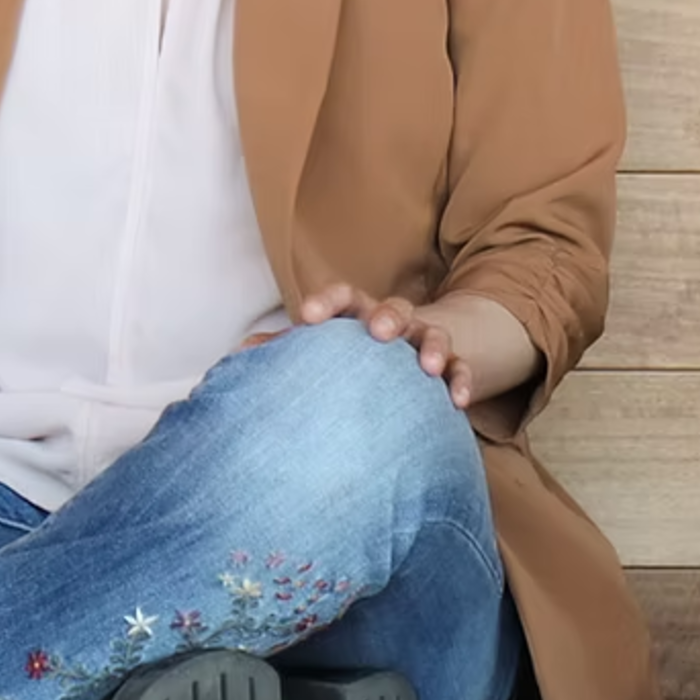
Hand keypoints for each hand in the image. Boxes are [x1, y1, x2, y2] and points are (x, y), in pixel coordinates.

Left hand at [279, 283, 534, 411]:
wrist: (413, 357)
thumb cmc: (355, 356)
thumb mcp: (326, 352)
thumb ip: (288, 352)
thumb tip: (237, 355)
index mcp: (359, 314)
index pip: (343, 297)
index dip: (327, 302)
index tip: (309, 318)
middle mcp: (394, 322)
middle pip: (393, 307)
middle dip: (387, 316)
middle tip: (378, 331)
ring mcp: (424, 342)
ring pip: (431, 334)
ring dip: (430, 347)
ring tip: (426, 368)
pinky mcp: (452, 365)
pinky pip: (460, 368)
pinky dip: (461, 381)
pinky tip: (458, 402)